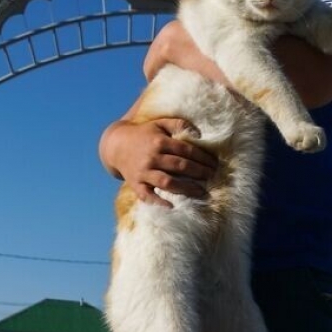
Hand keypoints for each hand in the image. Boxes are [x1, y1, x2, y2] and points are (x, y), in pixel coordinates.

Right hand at [99, 116, 216, 206]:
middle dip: (199, 172)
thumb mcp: (160, 123)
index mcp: (159, 142)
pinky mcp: (135, 184)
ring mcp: (143, 172)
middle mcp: (152, 157)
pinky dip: (158, 203)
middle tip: (213, 176)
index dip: (203, 157)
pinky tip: (172, 208)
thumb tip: (199, 134)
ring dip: (186, 188)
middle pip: (180, 166)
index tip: (215, 163)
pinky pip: (147, 196)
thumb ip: (178, 124)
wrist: (116, 145)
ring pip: (167, 182)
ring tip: (202, 192)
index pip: (186, 150)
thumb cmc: (144, 134)